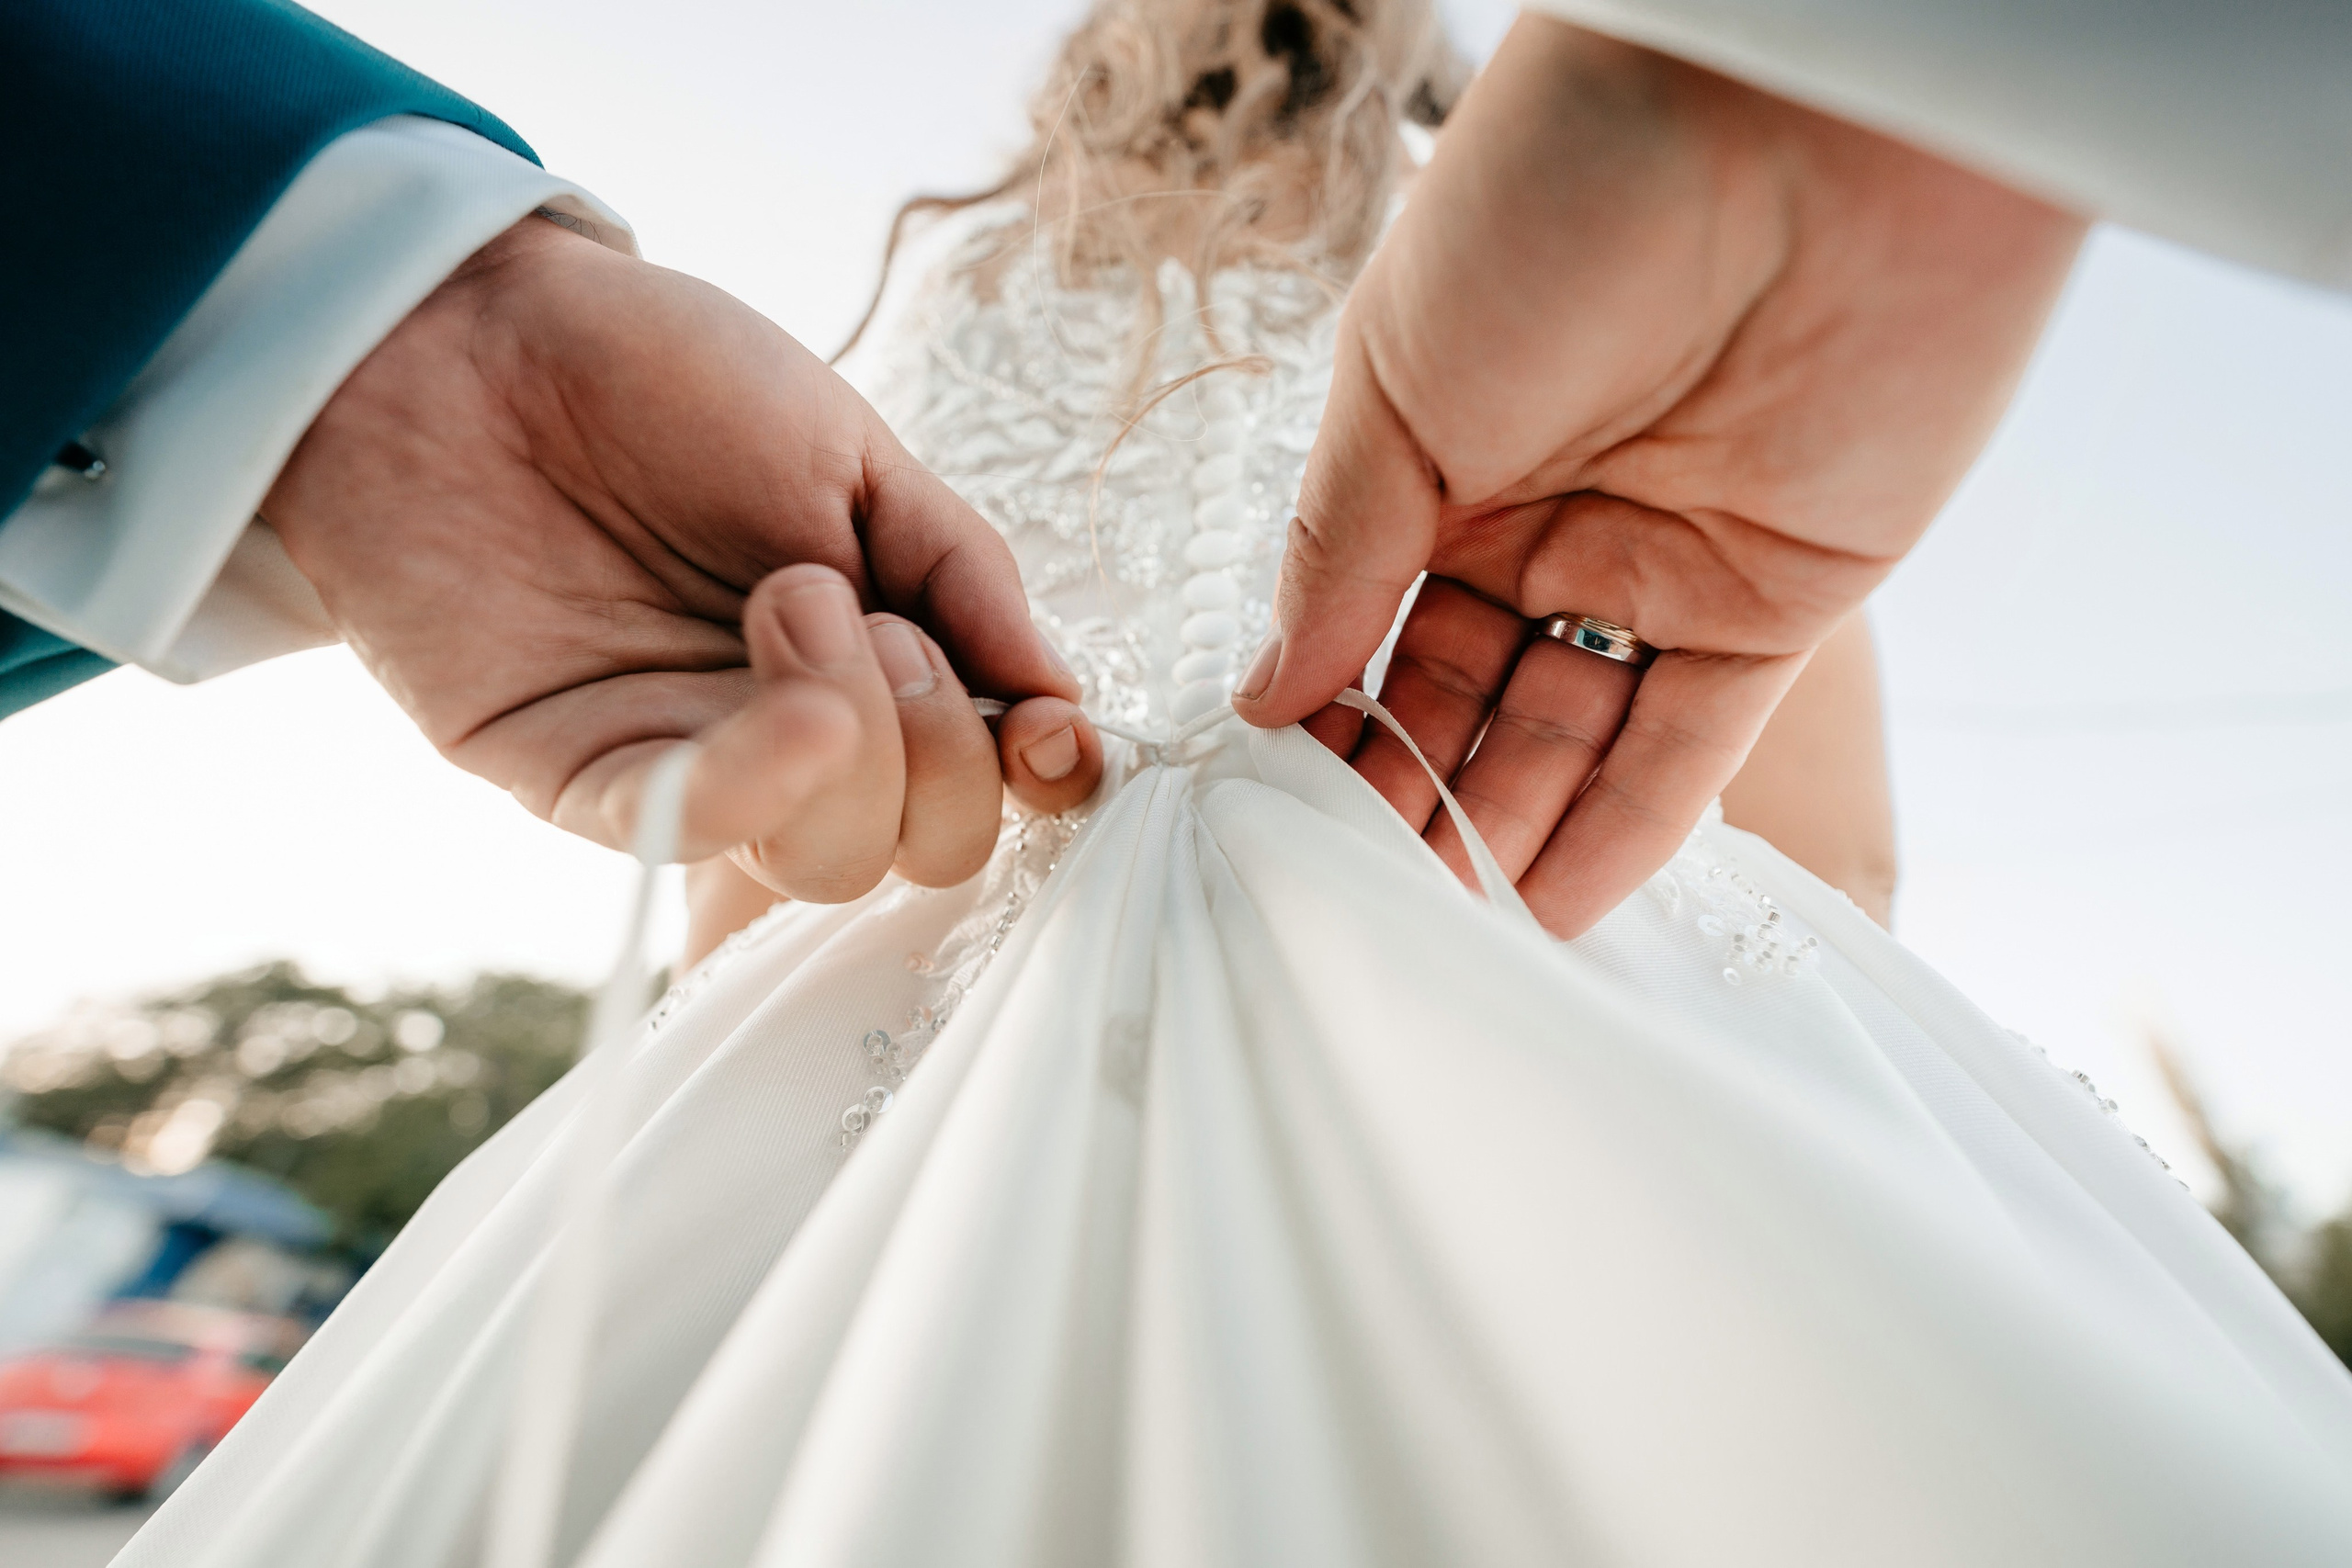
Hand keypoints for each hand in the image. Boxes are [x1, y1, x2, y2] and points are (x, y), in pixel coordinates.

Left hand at [265, 217, 1099, 897]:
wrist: (467, 329)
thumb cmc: (660, 376)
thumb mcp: (849, 450)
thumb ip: (961, 571)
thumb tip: (1058, 696)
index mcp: (876, 664)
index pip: (989, 782)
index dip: (1042, 782)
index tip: (1053, 734)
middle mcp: (795, 738)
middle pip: (923, 847)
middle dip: (940, 748)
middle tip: (874, 619)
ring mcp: (694, 763)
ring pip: (825, 864)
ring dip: (853, 746)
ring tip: (792, 598)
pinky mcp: (581, 778)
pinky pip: (687, 833)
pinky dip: (757, 785)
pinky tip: (784, 698)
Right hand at [1236, 16, 2082, 934]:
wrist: (1807, 116)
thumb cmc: (1572, 190)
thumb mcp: (1401, 383)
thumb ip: (1339, 554)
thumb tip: (1266, 694)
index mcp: (1443, 454)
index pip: (1368, 630)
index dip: (1327, 729)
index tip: (1280, 824)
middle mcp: (1549, 514)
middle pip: (1464, 697)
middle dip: (1412, 801)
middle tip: (1356, 907)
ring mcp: (1665, 560)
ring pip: (1571, 736)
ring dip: (1506, 835)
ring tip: (1437, 936)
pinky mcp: (1783, 598)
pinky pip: (1690, 742)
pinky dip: (1623, 829)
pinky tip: (1547, 908)